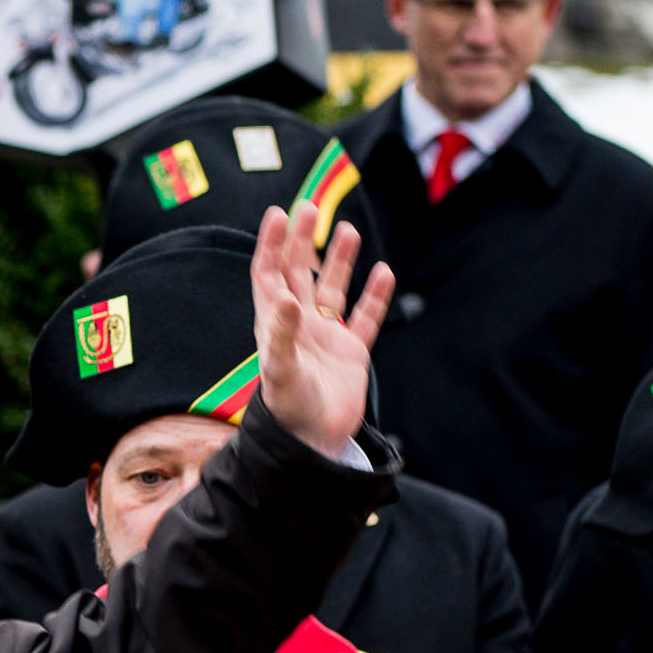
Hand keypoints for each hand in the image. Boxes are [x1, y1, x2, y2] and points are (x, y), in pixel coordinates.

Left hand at [250, 201, 393, 457]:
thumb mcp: (281, 369)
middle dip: (302, 241)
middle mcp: (299, 325)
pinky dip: (375, 297)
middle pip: (299, 273)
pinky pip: (365, 318)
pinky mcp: (352, 353)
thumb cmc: (289, 410)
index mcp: (274, 324)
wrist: (314, 445)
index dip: (270, 244)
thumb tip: (284, 296)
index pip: (268, 275)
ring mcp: (326, 337)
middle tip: (310, 207)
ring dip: (339, 260)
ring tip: (347, 229)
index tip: (277, 214)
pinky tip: (384, 272)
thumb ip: (282, 332)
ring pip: (333, 289)